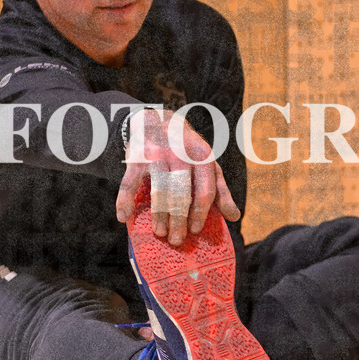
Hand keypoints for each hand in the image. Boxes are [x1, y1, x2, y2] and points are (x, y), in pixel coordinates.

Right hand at [115, 108, 239, 244]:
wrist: (157, 119)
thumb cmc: (186, 148)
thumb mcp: (207, 163)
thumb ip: (220, 189)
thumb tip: (234, 217)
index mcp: (202, 157)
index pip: (205, 190)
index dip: (200, 213)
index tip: (195, 230)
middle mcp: (181, 155)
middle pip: (182, 194)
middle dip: (179, 220)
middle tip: (176, 240)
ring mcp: (158, 155)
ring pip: (159, 191)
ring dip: (158, 215)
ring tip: (159, 232)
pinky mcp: (137, 157)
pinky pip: (129, 182)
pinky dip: (124, 200)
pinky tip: (124, 217)